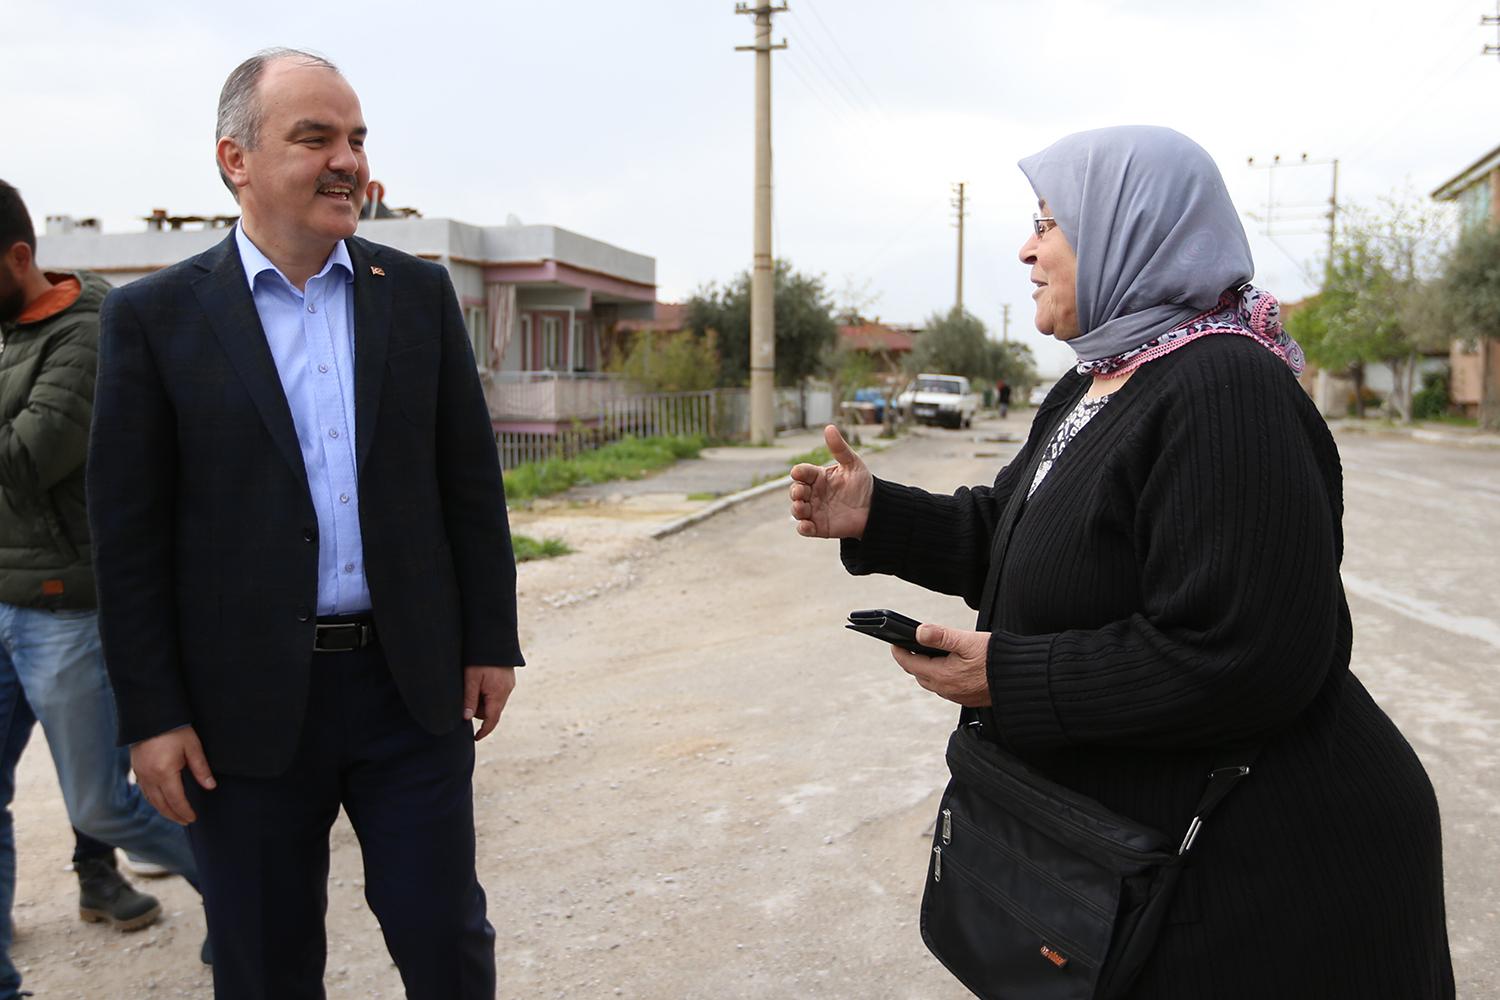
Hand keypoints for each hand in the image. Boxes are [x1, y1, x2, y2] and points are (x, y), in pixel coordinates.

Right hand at [130, 726, 215, 824]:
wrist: (151, 715)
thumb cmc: (175, 729)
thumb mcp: (193, 747)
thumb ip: (201, 768)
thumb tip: (210, 786)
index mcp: (165, 773)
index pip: (176, 800)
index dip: (184, 811)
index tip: (193, 818)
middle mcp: (150, 777)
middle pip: (161, 804)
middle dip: (174, 815)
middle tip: (186, 822)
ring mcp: (140, 774)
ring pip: (151, 799)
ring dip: (163, 810)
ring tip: (175, 815)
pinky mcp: (136, 769)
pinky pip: (145, 791)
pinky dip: (154, 800)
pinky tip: (161, 801)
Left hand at [464, 665, 515, 740]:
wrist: (494, 638)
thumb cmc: (479, 658)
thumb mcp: (470, 679)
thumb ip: (469, 700)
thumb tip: (467, 718)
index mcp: (498, 693)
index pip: (492, 720)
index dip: (484, 731)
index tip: (476, 738)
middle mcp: (507, 690)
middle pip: (492, 711)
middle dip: (479, 710)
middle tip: (467, 697)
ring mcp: (510, 684)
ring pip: (495, 701)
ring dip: (484, 700)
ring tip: (473, 684)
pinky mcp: (509, 678)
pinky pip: (498, 693)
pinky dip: (488, 693)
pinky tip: (480, 681)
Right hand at [789, 425, 873, 539]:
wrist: (875, 507)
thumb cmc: (861, 483)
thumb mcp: (852, 463)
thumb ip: (839, 448)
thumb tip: (829, 427)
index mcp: (818, 477)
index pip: (803, 473)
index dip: (799, 472)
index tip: (799, 472)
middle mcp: (813, 493)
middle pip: (796, 491)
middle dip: (794, 492)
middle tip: (801, 492)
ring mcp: (815, 510)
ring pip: (797, 510)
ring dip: (796, 509)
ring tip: (800, 507)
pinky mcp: (820, 527)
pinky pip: (806, 529)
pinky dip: (803, 528)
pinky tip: (807, 525)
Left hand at [891, 624, 992, 706]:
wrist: (1023, 677)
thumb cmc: (997, 657)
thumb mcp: (967, 641)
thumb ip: (941, 636)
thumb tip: (918, 632)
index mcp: (943, 676)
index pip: (911, 664)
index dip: (900, 652)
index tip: (893, 642)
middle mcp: (948, 690)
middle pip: (920, 675)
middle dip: (912, 661)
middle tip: (908, 647)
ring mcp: (958, 696)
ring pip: (933, 683)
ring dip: (926, 670)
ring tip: (925, 656)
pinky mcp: (969, 698)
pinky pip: (947, 688)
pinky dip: (941, 677)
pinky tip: (948, 668)